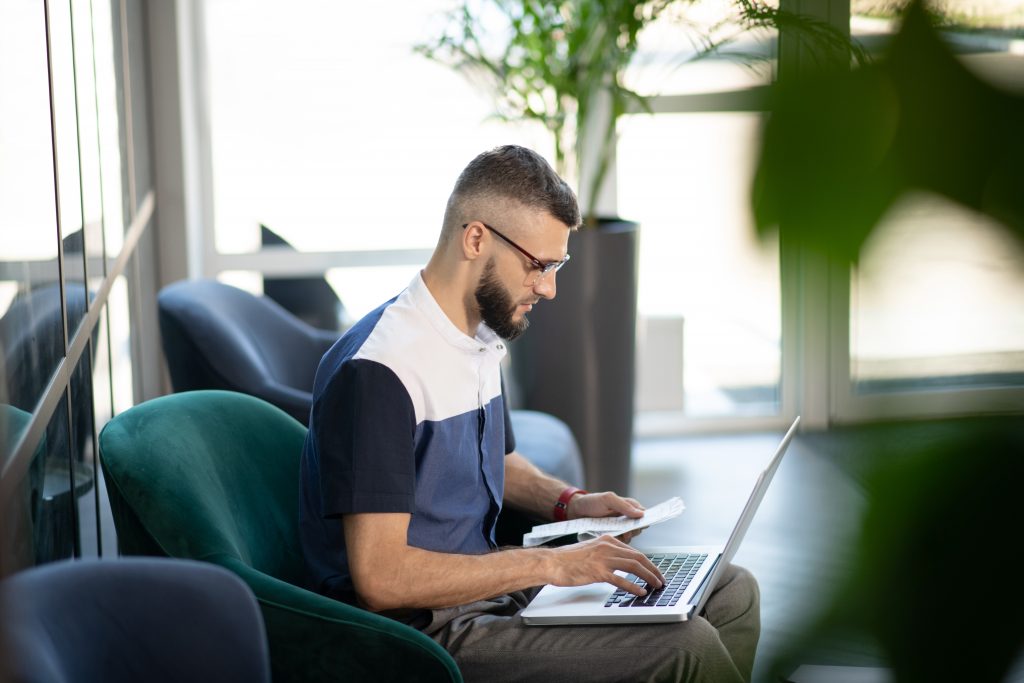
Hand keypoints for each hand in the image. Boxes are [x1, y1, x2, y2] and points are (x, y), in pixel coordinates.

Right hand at [546, 534, 663, 596]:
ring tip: (656, 586)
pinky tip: (640, 592)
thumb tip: (620, 564)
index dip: (647, 562)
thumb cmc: (568, 559)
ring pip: (634, 566)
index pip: (634, 551)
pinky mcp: (598, 571)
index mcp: (607, 540)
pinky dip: (633, 586)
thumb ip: (606, 554)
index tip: (654, 571)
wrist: (552, 562)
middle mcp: (607, 546)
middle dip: (653, 570)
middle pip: (638, 557)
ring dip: (648, 577)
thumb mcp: (591, 550)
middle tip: (660, 579)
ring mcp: (603, 558)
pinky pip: (621, 579)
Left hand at [569, 491, 647, 542]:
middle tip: (625, 530)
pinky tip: (611, 537)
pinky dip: (617, 541)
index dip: (644, 520)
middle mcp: (626, 517)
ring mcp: (620, 527)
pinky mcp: (613, 535)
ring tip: (616, 533)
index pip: (644, 514)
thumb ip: (624, 506)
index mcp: (628, 505)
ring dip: (625, 537)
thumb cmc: (592, 502)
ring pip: (630, 536)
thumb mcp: (608, 499)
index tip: (641, 525)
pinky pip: (620, 541)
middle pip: (638, 527)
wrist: (576, 511)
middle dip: (633, 530)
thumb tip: (641, 514)